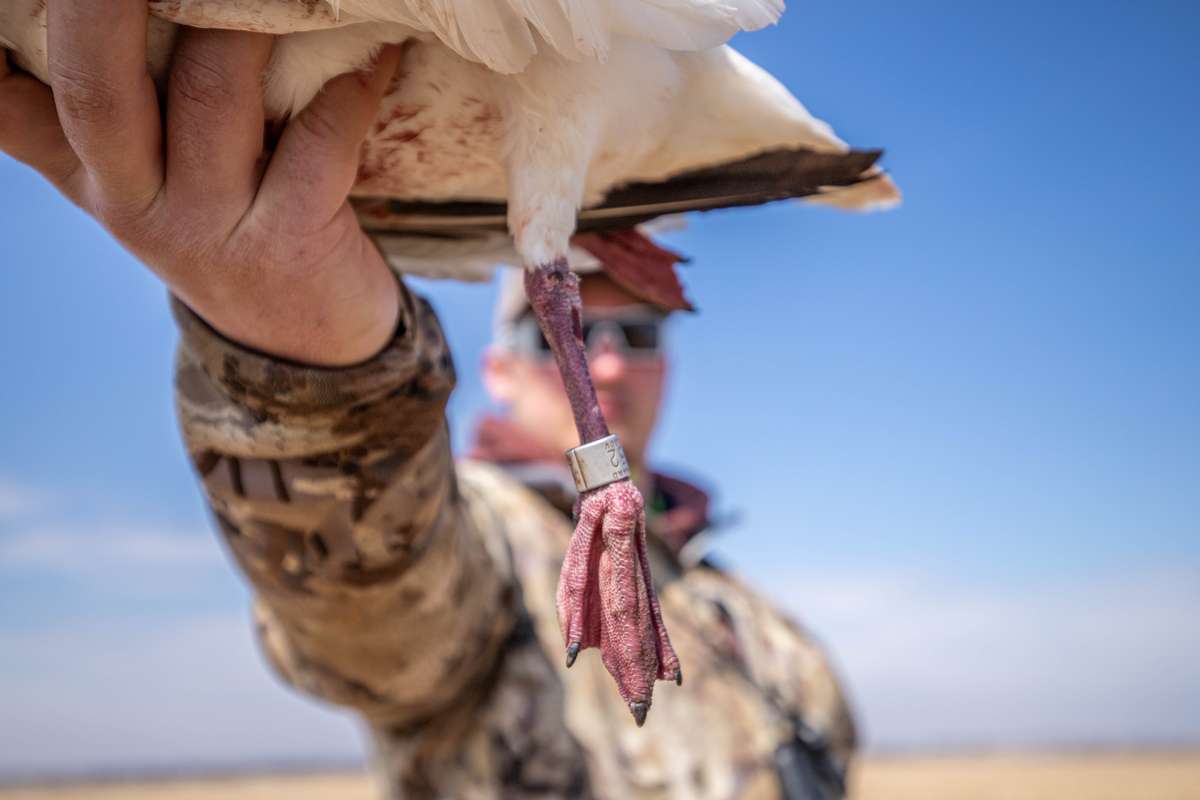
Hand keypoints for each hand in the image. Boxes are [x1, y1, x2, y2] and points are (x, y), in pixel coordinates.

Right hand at [0, 1, 402, 365]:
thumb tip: (95, 19)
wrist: (300, 340)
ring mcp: (210, 226)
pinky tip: (375, 52)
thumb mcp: (143, 179)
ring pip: (215, 96)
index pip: (10, 108)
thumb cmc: (218, 225)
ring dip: (247, 23)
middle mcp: (133, 198)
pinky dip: (352, 88)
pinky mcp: (291, 240)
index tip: (18, 3)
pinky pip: (322, 143)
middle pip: (97, 88)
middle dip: (106, 3)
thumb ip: (108, 103)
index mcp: (85, 171)